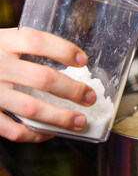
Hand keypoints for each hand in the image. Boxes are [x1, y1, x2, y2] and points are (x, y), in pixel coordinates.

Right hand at [0, 28, 95, 142]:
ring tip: (81, 121)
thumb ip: (25, 45)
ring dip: (61, 118)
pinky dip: (34, 135)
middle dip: (72, 90)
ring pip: (31, 108)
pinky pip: (12, 130)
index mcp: (2, 42)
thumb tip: (70, 57)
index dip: (63, 50)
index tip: (83, 60)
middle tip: (90, 97)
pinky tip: (49, 133)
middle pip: (42, 78)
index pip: (37, 41)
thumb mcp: (2, 41)